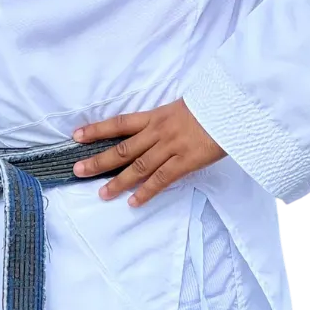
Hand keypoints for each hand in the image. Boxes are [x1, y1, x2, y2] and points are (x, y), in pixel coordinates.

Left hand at [71, 99, 226, 207]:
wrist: (232, 108)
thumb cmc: (209, 107)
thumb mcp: (180, 108)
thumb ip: (162, 120)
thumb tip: (148, 132)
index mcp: (156, 115)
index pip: (120, 122)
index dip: (97, 129)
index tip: (77, 135)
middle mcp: (158, 131)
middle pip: (122, 148)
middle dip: (98, 160)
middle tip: (77, 170)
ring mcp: (171, 147)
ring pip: (138, 166)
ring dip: (118, 182)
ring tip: (102, 194)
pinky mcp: (186, 161)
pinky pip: (161, 179)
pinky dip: (146, 192)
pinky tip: (133, 202)